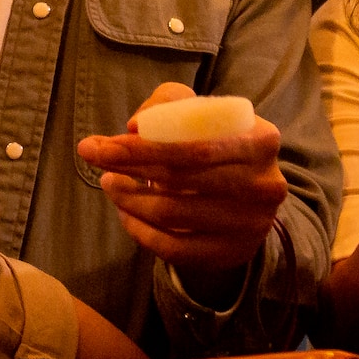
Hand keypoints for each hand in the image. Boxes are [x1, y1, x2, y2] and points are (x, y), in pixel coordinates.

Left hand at [76, 83, 286, 295]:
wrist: (247, 199)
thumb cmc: (215, 145)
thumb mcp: (200, 113)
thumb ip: (169, 105)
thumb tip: (136, 127)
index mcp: (261, 139)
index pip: (193, 146)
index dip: (142, 147)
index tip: (100, 146)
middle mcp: (264, 183)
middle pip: (179, 178)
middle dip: (128, 167)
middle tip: (94, 158)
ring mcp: (252, 224)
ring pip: (172, 214)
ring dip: (129, 198)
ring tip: (109, 183)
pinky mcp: (234, 254)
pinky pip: (173, 248)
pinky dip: (140, 231)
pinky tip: (125, 213)